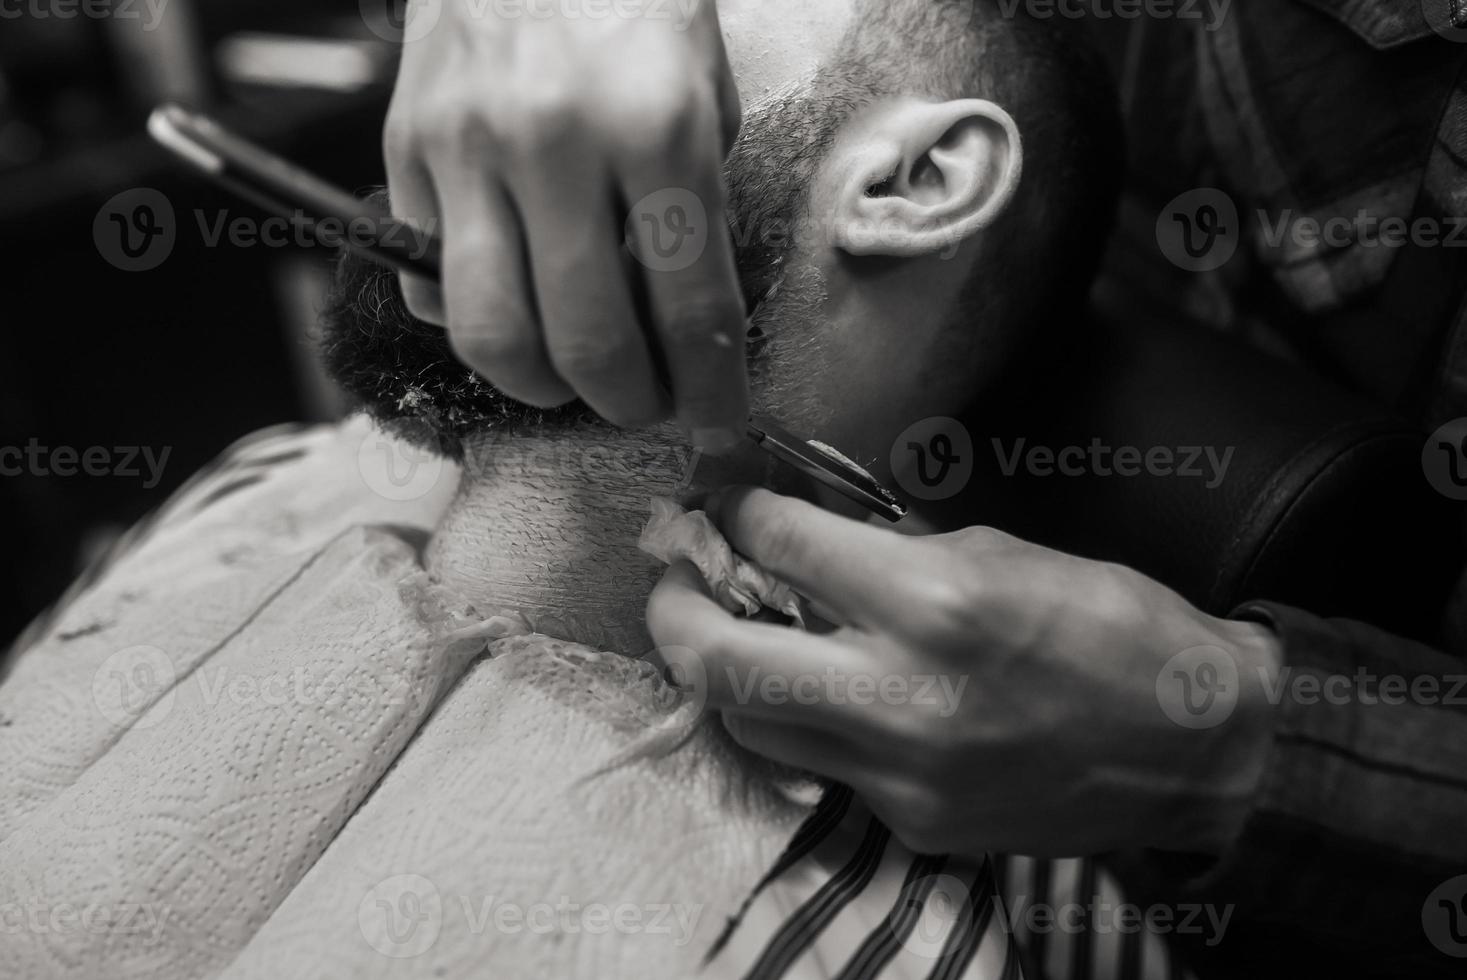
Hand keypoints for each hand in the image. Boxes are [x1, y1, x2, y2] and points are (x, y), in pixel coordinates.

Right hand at [385, 0, 748, 450]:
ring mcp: (467, 149)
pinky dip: (469, 320)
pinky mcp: (405, 149)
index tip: (720, 424)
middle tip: (649, 407)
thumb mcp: (702, 87)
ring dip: (541, 387)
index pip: (691, 308)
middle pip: (587, 344)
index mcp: (656, 126)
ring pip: (490, 336)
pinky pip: (426, 282)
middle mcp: (554, 144)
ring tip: (573, 381)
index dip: (711, 389)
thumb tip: (677, 318)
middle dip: (630, 403)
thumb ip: (693, 203)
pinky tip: (510, 305)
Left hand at [646, 487, 1283, 858]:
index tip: (719, 493)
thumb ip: (890, 551)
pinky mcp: (911, 823)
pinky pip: (819, 762)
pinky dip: (801, 715)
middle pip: (719, 659)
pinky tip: (817, 684)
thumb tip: (802, 534)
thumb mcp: (1002, 552)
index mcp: (935, 603)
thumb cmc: (1114, 627)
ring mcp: (900, 775)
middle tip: (674, 569)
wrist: (1198, 749)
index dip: (734, 509)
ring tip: (731, 626)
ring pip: (750, 722)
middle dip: (674, 604)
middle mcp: (901, 697)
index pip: (783, 544)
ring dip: (724, 667)